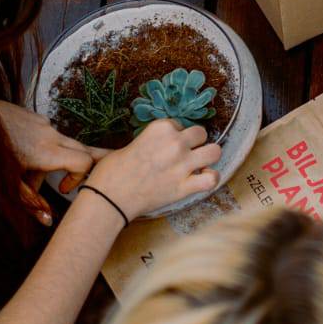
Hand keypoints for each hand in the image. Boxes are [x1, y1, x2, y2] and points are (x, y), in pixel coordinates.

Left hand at [0, 101, 103, 223]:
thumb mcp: (7, 183)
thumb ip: (30, 201)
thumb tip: (48, 221)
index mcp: (46, 152)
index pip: (84, 161)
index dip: (80, 178)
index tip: (62, 189)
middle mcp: (50, 134)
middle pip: (84, 148)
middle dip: (93, 160)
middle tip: (101, 167)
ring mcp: (43, 123)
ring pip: (61, 144)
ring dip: (54, 160)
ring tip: (27, 171)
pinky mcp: (33, 116)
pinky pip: (46, 135)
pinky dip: (42, 148)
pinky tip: (20, 154)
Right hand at [82, 120, 221, 221]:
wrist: (108, 199)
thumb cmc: (111, 172)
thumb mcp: (130, 144)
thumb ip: (149, 141)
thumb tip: (157, 146)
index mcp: (160, 127)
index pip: (179, 124)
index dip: (174, 135)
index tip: (165, 146)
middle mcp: (175, 142)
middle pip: (201, 133)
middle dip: (195, 142)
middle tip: (184, 153)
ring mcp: (182, 165)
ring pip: (214, 151)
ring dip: (208, 157)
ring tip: (199, 163)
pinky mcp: (184, 187)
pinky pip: (212, 179)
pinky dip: (210, 178)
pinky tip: (202, 178)